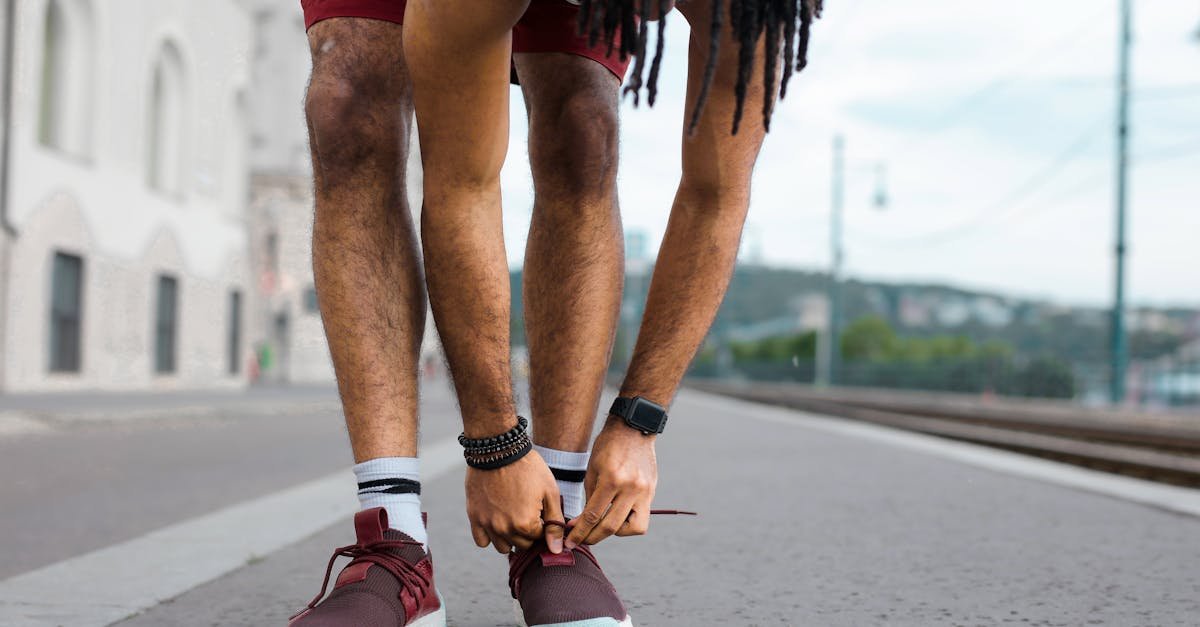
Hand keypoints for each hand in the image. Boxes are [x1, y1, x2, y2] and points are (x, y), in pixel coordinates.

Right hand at [465, 450, 565, 553]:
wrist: (498, 449)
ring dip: (510, 538)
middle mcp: (505, 529)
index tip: (539, 510)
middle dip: (528, 533)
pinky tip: (497, 520)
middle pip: (522, 545)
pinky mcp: (474, 517)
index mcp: (526, 524)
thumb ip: (554, 523)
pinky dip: (490, 536)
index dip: (542, 525)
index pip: (539, 539)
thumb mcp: (549, 492)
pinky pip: (482, 541)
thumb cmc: (528, 468)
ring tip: (513, 516)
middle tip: (527, 511)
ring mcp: (488, 524)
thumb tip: (556, 549)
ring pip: (503, 548)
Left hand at [566, 417, 657, 547]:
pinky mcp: (651, 492)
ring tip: (603, 527)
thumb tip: (584, 522)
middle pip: (611, 526)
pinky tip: (618, 518)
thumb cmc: (608, 445)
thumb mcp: (592, 469)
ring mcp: (644, 491)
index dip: (579, 531)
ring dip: (615, 533)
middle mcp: (631, 487)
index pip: (593, 515)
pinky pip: (642, 519)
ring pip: (633, 528)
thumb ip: (590, 497)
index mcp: (612, 479)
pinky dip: (629, 525)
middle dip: (592, 537)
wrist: (633, 428)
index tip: (570, 541)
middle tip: (580, 540)